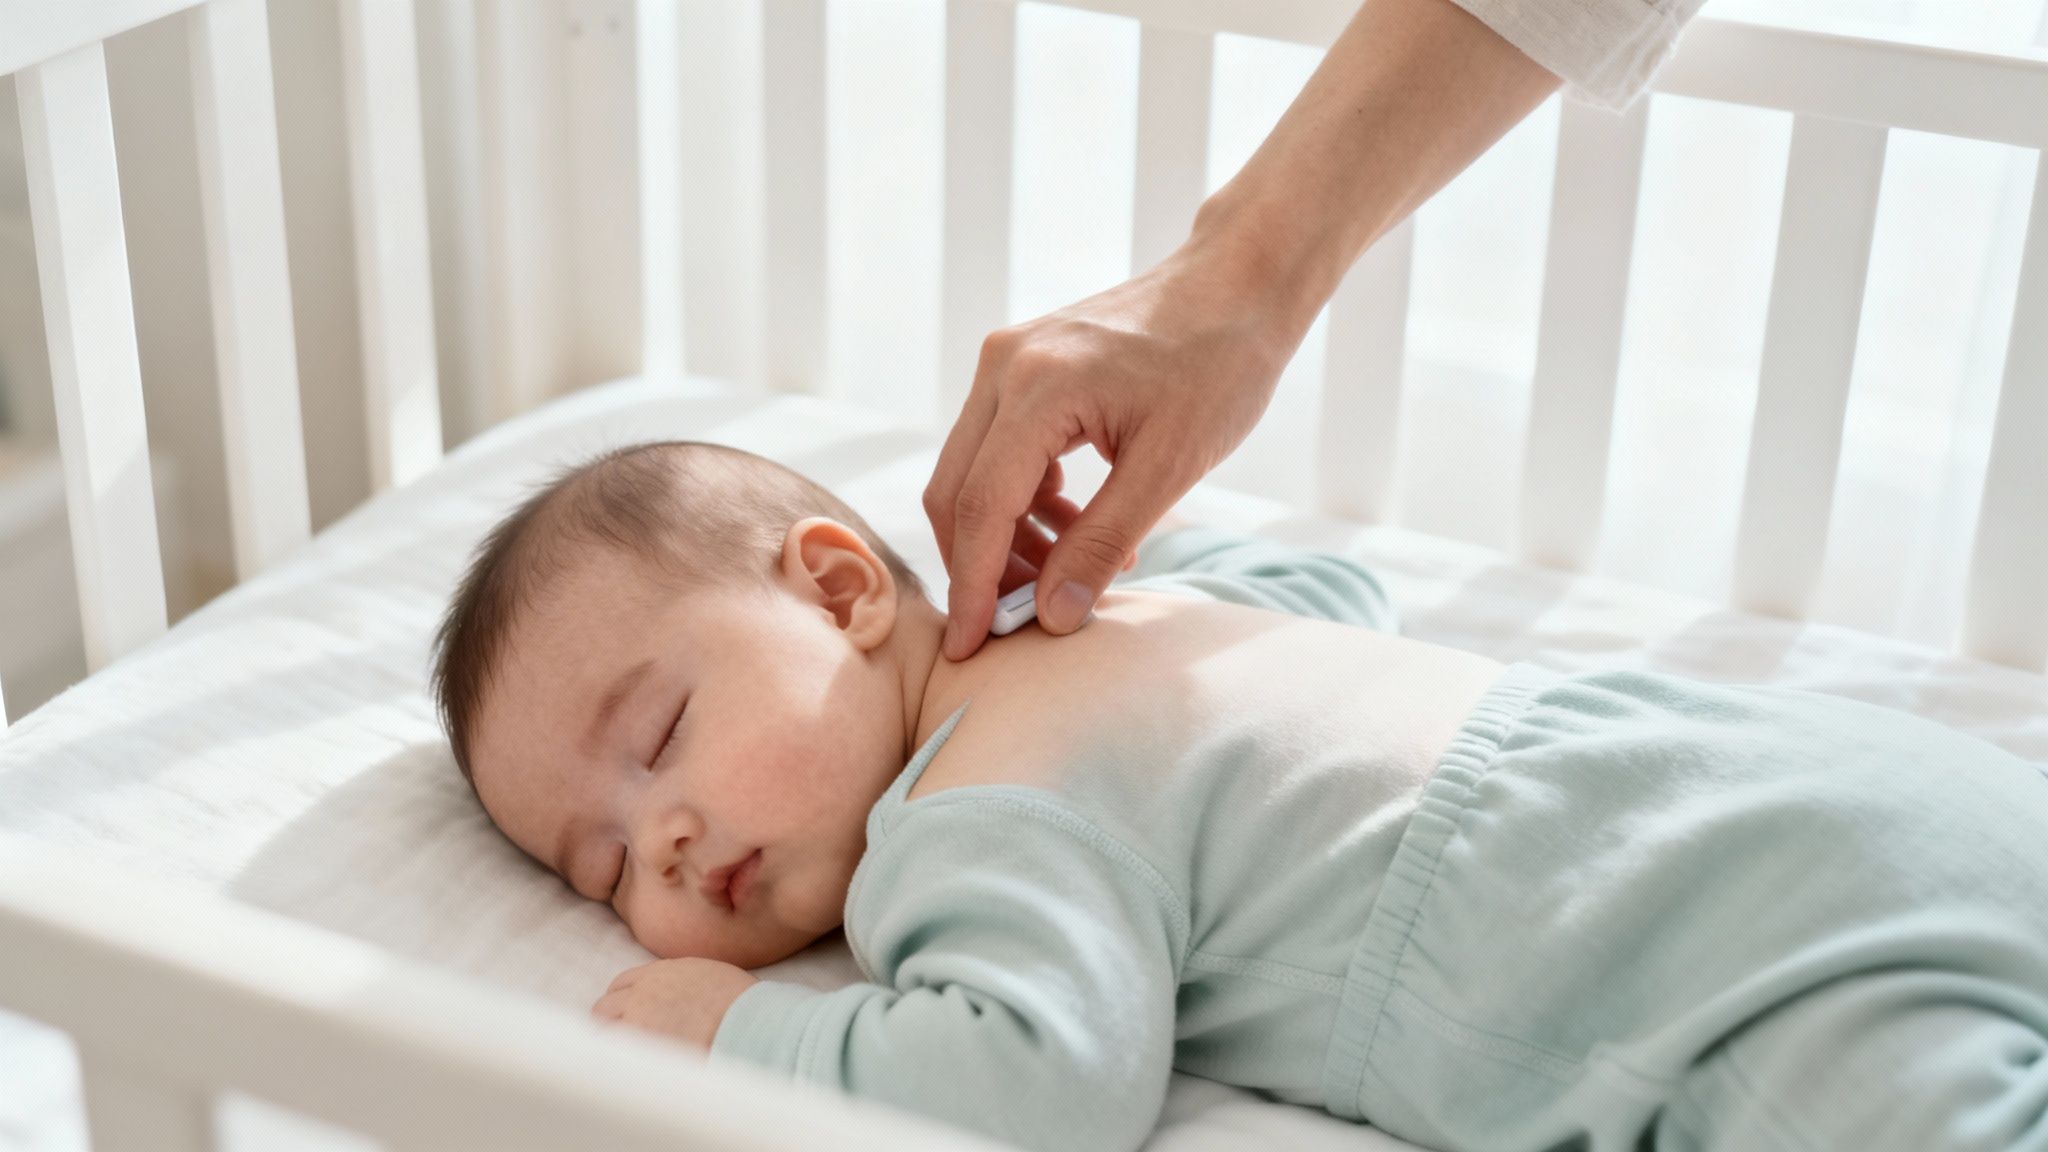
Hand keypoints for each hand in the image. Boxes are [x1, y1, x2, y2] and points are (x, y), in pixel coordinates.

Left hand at [591, 957, 757, 1048]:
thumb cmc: (741, 1003)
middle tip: (622, 1040)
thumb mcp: (708, 975)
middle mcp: (642, 993)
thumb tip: (682, 996)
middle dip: (610, 1022)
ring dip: (612, 1043)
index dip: (623, 1001)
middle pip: (605, 1008)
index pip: (621, 984)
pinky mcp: (642, 1048)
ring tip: (626, 1061)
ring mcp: (639, 1021)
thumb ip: (683, 980)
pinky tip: (633, 1073)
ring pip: (605, 1032)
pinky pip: (617, 1057)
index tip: (629, 1015)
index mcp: (659, 973)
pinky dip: (620, 1064)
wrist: (749, 1022)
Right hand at [924, 232, 1303, 659]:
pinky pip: (999, 451)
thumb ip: (1102, 541)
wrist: (1236, 285)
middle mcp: (1004, 367)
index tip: (969, 649)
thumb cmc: (1219, 366)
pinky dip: (1026, 501)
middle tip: (1024, 623)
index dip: (971, 587)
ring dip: (1009, 537)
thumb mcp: (1170, 466)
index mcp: (1037, 388)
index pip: (979, 508)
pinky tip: (1080, 525)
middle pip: (957, 492)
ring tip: (1077, 571)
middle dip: (981, 567)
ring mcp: (1007, 362)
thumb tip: (1053, 616)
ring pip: (973, 475)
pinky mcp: (1022, 367)